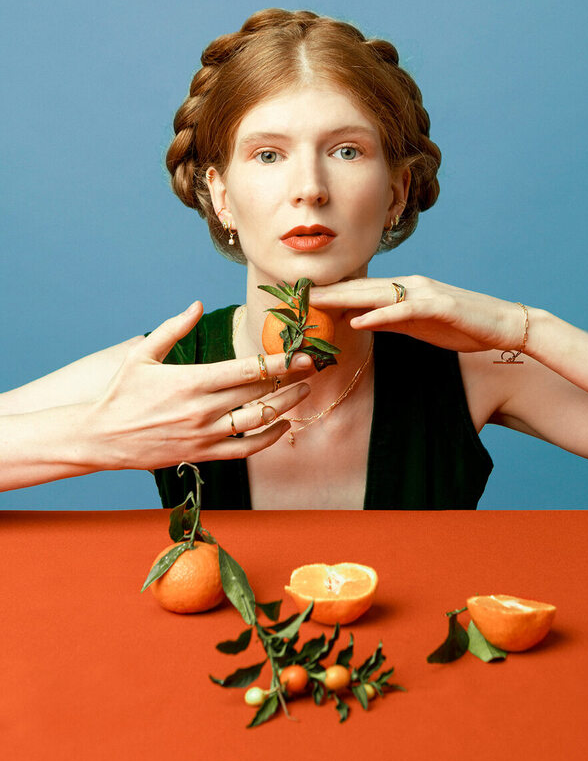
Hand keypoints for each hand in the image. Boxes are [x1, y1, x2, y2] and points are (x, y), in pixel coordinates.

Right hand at [89, 302, 313, 469]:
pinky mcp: (203, 454)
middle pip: (259, 393)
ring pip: (257, 421)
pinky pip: (245, 449)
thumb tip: (197, 306)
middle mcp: (203, 409)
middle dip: (291, 380)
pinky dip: (268, 438)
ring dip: (286, 406)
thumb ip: (173, 328)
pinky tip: (282, 426)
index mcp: (192, 381)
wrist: (101, 437)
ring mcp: (205, 435)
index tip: (302, 355)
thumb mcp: (142, 354)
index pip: (247, 370)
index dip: (280, 363)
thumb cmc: (122, 392)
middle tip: (314, 367)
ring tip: (304, 393)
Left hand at [310, 276, 526, 353]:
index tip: (298, 296)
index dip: (328, 292)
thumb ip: (388, 320)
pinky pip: (405, 310)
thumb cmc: (462, 326)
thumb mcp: (417, 325)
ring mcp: (425, 293)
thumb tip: (356, 320)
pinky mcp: (440, 306)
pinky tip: (359, 319)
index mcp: (404, 289)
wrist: (505, 325)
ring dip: (344, 297)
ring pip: (377, 293)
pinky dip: (380, 314)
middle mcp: (410, 285)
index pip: (359, 289)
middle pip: (360, 287)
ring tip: (315, 302)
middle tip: (293, 292)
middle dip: (326, 290)